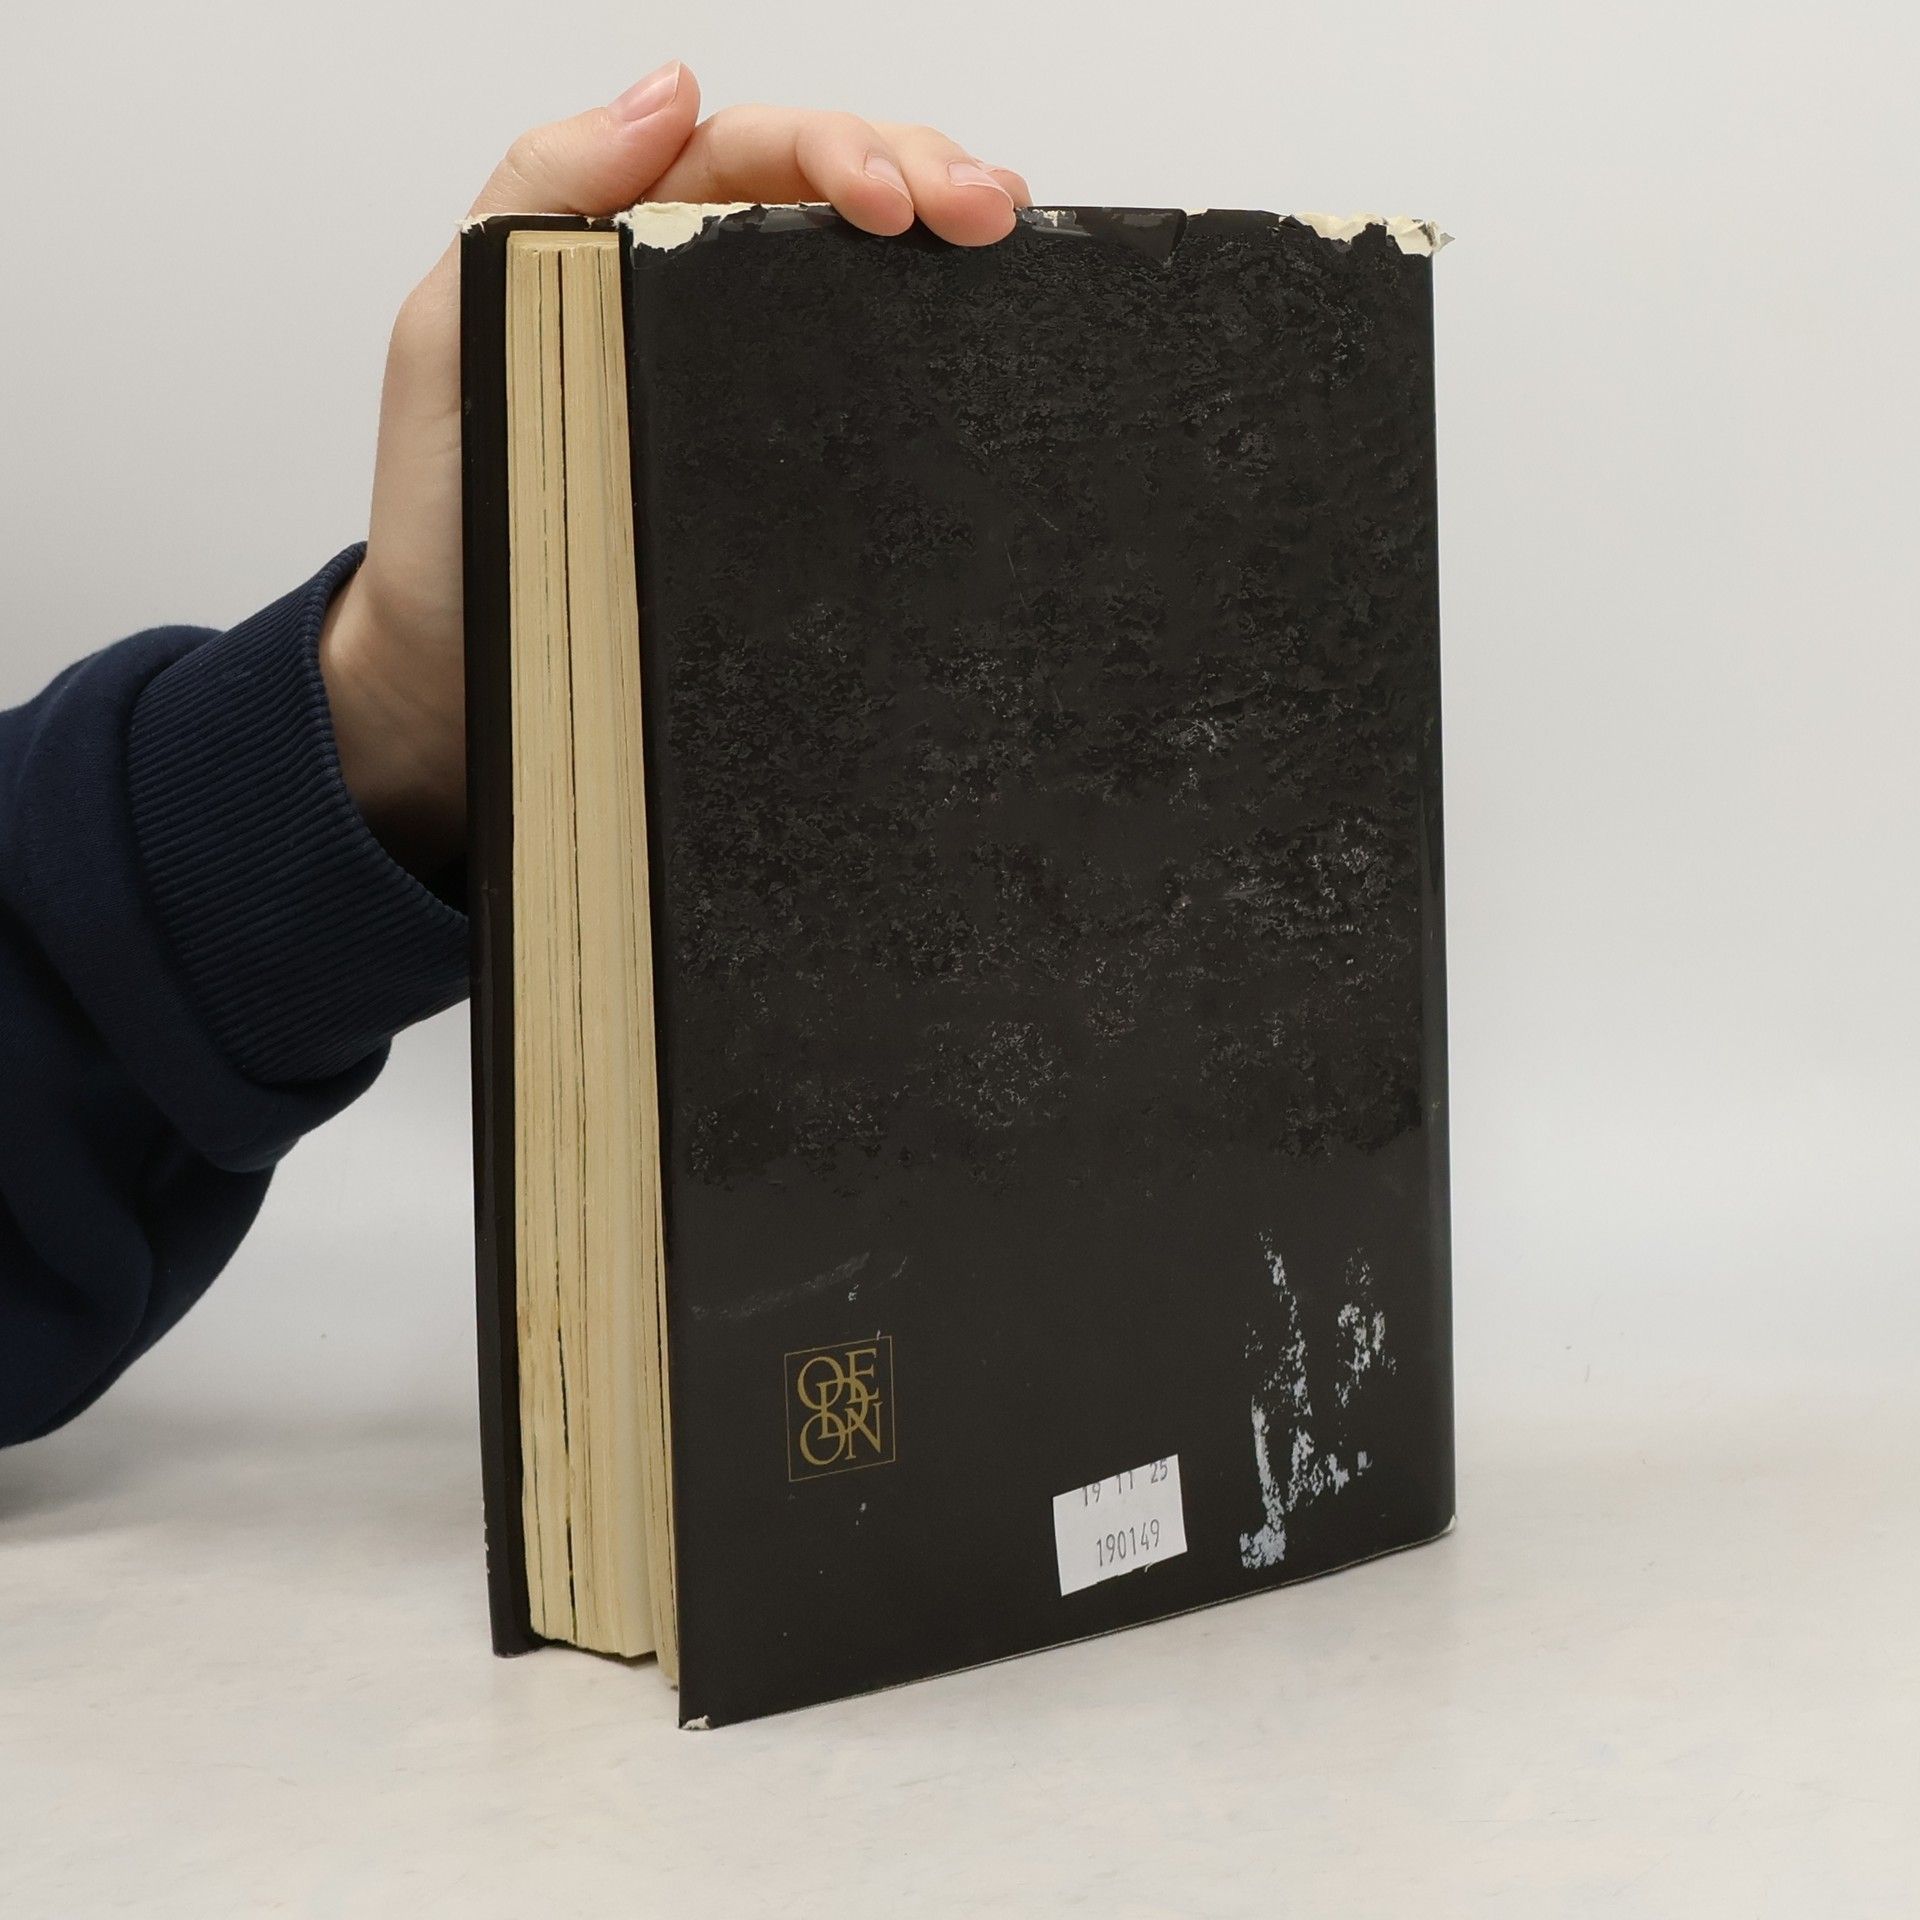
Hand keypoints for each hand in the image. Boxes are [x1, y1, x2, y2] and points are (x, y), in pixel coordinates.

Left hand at [319, 61, 1031, 875]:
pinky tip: (976, 324)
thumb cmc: (451, 519)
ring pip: (854, 274)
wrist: (467, 673)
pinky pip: (854, 384)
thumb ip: (540, 195)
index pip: (747, 155)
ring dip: (940, 235)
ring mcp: (738, 381)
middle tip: (988, 209)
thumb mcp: (455, 327)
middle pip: (821, 195)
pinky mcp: (772, 469)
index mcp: (622, 246)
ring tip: (1006, 234)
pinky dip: (924, 339)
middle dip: (917, 171)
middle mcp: (691, 299)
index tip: (897, 202)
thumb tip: (670, 89)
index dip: (835, 152)